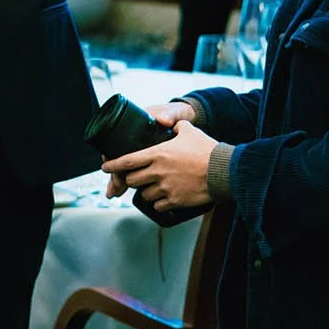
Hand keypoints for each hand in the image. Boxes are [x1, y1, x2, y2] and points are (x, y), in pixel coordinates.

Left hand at [101, 119, 216, 210]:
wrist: (224, 171)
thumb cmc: (207, 150)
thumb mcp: (190, 131)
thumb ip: (176, 126)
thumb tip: (171, 124)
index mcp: (157, 154)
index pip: (127, 161)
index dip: (112, 165)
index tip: (104, 167)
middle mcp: (157, 172)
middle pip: (132, 180)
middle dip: (131, 179)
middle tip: (135, 178)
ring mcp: (165, 188)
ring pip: (143, 194)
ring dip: (145, 192)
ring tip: (153, 188)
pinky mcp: (174, 200)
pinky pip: (157, 205)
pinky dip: (158, 203)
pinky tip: (163, 199)